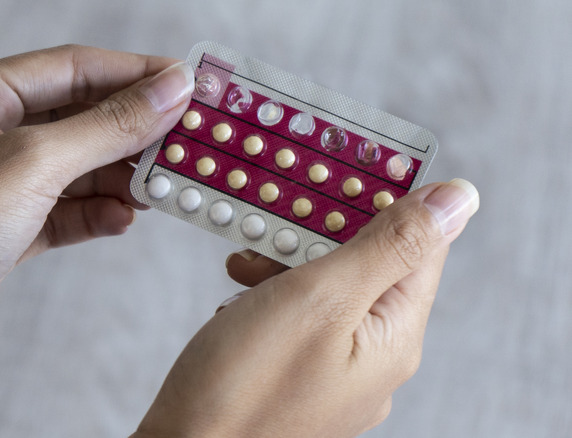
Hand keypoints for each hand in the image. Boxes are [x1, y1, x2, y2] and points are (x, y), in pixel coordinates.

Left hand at [0, 45, 193, 436]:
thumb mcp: (35, 164)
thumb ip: (108, 125)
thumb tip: (171, 90)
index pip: (70, 67)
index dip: (132, 73)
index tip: (185, 83)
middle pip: (76, 117)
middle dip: (130, 130)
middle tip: (183, 140)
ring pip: (74, 166)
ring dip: (118, 177)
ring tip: (159, 187)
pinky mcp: (3, 227)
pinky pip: (63, 209)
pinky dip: (95, 213)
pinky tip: (122, 219)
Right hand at [134, 179, 478, 436]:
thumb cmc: (244, 381)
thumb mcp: (321, 297)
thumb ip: (390, 245)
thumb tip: (460, 198)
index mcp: (395, 337)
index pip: (421, 247)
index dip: (388, 200)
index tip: (343, 166)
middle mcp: (376, 360)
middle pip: (371, 267)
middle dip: (322, 233)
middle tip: (277, 217)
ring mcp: (338, 375)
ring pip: (330, 291)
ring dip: (290, 263)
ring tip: (246, 261)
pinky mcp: (301, 381)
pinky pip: (303, 321)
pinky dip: (274, 296)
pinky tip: (241, 295)